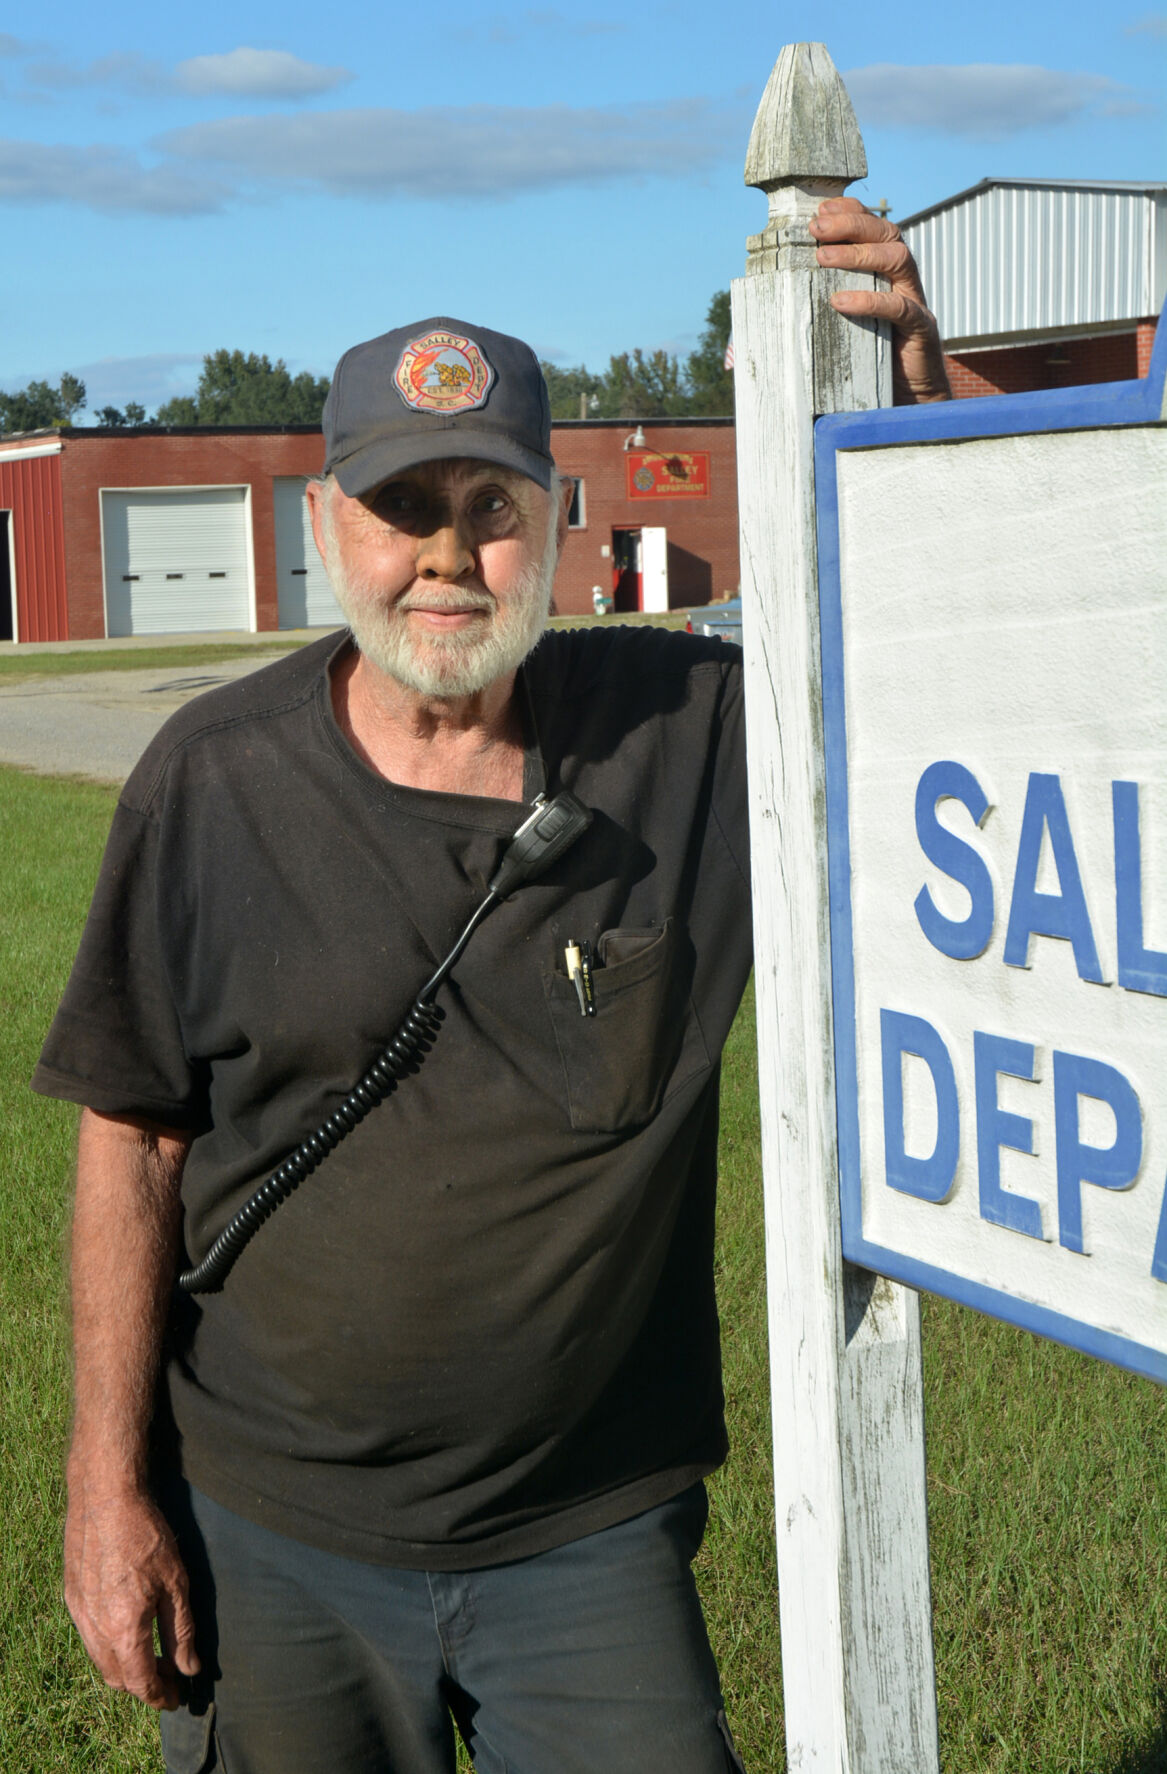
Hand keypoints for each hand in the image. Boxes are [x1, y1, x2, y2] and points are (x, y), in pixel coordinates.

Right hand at [64, 1481, 199, 1709]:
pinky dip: (109, 1646)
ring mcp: (79, 1614)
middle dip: (143, 1685)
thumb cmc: (146, 1536)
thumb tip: (189, 1667)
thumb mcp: (176, 1583)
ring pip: (100, 1660)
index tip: (176, 1699)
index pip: (141, 1682)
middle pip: (117, 1678)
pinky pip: (89, 1637)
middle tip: (170, 1676)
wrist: (106, 1498)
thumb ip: (181, 1631)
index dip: (160, 1696)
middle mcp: (96, 1630)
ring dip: (125, 1667)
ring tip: (153, 1655)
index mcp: (124, 1630)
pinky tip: (129, 1628)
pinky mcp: (72, 1598)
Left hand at [810, 197, 951, 404]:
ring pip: (897, 258)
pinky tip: (840, 301)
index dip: (852, 212)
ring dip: (858, 253)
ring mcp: (916, 301)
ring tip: (822, 257)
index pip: (875, 226)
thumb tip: (777, 300)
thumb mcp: (846, 324)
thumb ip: (827, 303)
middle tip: (815, 229)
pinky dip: (869, 301)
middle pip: (888, 233)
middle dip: (851, 224)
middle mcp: (904, 280)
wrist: (910, 398)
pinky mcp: (921, 329)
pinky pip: (899, 307)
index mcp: (888, 272)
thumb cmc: (873, 359)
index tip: (820, 211)